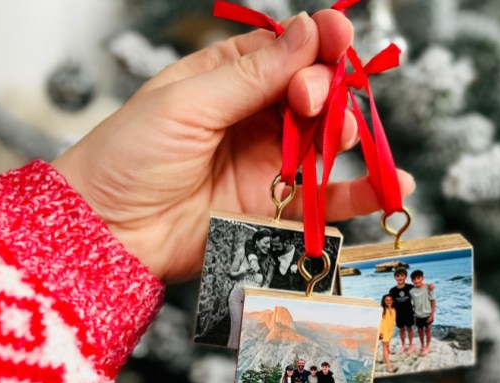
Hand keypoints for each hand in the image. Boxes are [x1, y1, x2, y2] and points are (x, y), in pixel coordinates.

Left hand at [52, 11, 415, 282]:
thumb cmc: (127, 158)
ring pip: (325, 140)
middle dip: (324, 90)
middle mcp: (253, 117)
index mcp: (226, 78)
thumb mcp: (186, 103)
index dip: (316, 43)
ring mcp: (267, 162)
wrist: (107, 234)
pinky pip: (327, 197)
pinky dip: (362, 191)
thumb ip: (252, 74)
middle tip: (310, 100)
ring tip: (340, 135)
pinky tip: (391, 183)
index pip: (286, 51)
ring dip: (345, 133)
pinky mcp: (275, 207)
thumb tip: (307, 32)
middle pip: (313, 93)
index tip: (338, 38)